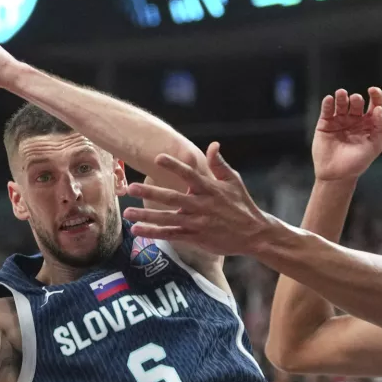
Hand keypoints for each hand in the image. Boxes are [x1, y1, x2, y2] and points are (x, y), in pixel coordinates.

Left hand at [122, 143, 274, 255]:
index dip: (174, 166)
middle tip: (132, 187)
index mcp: (210, 189)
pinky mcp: (196, 237)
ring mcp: (198, 223)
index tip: (158, 157)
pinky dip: (154, 233)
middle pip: (172, 198)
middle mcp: (202, 206)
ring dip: (146, 215)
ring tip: (128, 212)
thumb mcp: (234, 181)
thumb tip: (213, 145)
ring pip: (167, 219)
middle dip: (151, 192)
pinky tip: (138, 230)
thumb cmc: (242, 205)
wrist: (254, 234)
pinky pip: (171, 235)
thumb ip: (220, 164)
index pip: (189, 175)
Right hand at [312, 87, 381, 181]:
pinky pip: (326, 110)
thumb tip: (378, 108)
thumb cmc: (357, 163)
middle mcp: (354, 120)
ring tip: (341, 94)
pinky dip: (327, 103)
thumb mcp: (375, 146)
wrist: (336, 175)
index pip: (374, 104)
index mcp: (368, 123)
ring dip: (342, 96)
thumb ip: (380, 127)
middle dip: (357, 99)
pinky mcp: (325, 124)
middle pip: (357, 102)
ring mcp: (339, 120)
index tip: (372, 90)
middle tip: (356, 100)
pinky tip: (329, 100)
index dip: (375, 95)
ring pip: (341, 103)